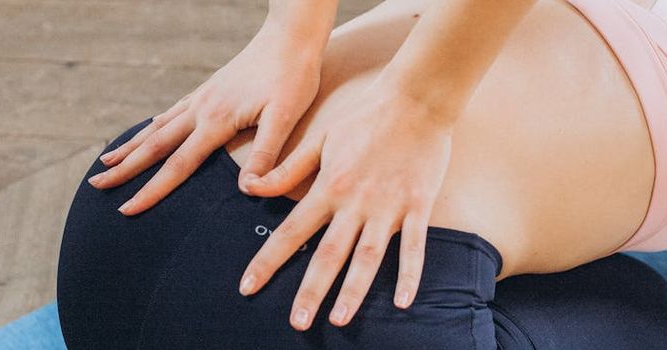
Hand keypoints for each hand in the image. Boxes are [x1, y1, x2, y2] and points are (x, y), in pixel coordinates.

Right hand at [86, 20, 321, 214]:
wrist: (291, 34)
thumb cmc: (293, 76)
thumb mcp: (285, 117)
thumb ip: (264, 155)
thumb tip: (246, 191)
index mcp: (216, 121)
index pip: (178, 165)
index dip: (152, 190)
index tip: (127, 209)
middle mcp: (201, 109)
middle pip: (154, 145)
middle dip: (125, 169)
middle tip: (95, 187)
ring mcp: (202, 98)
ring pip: (157, 127)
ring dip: (131, 147)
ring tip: (106, 162)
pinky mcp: (210, 89)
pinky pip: (172, 112)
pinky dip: (153, 125)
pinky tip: (149, 130)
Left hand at [237, 82, 454, 330]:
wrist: (415, 98)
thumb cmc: (364, 117)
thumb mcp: (320, 139)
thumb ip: (286, 169)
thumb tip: (249, 187)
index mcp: (327, 186)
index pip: (290, 231)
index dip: (267, 261)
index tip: (248, 287)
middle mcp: (355, 202)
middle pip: (328, 254)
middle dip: (310, 291)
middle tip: (297, 323)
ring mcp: (388, 206)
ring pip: (368, 257)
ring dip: (353, 290)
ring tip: (339, 319)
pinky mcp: (418, 205)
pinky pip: (414, 246)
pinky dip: (410, 274)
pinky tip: (404, 303)